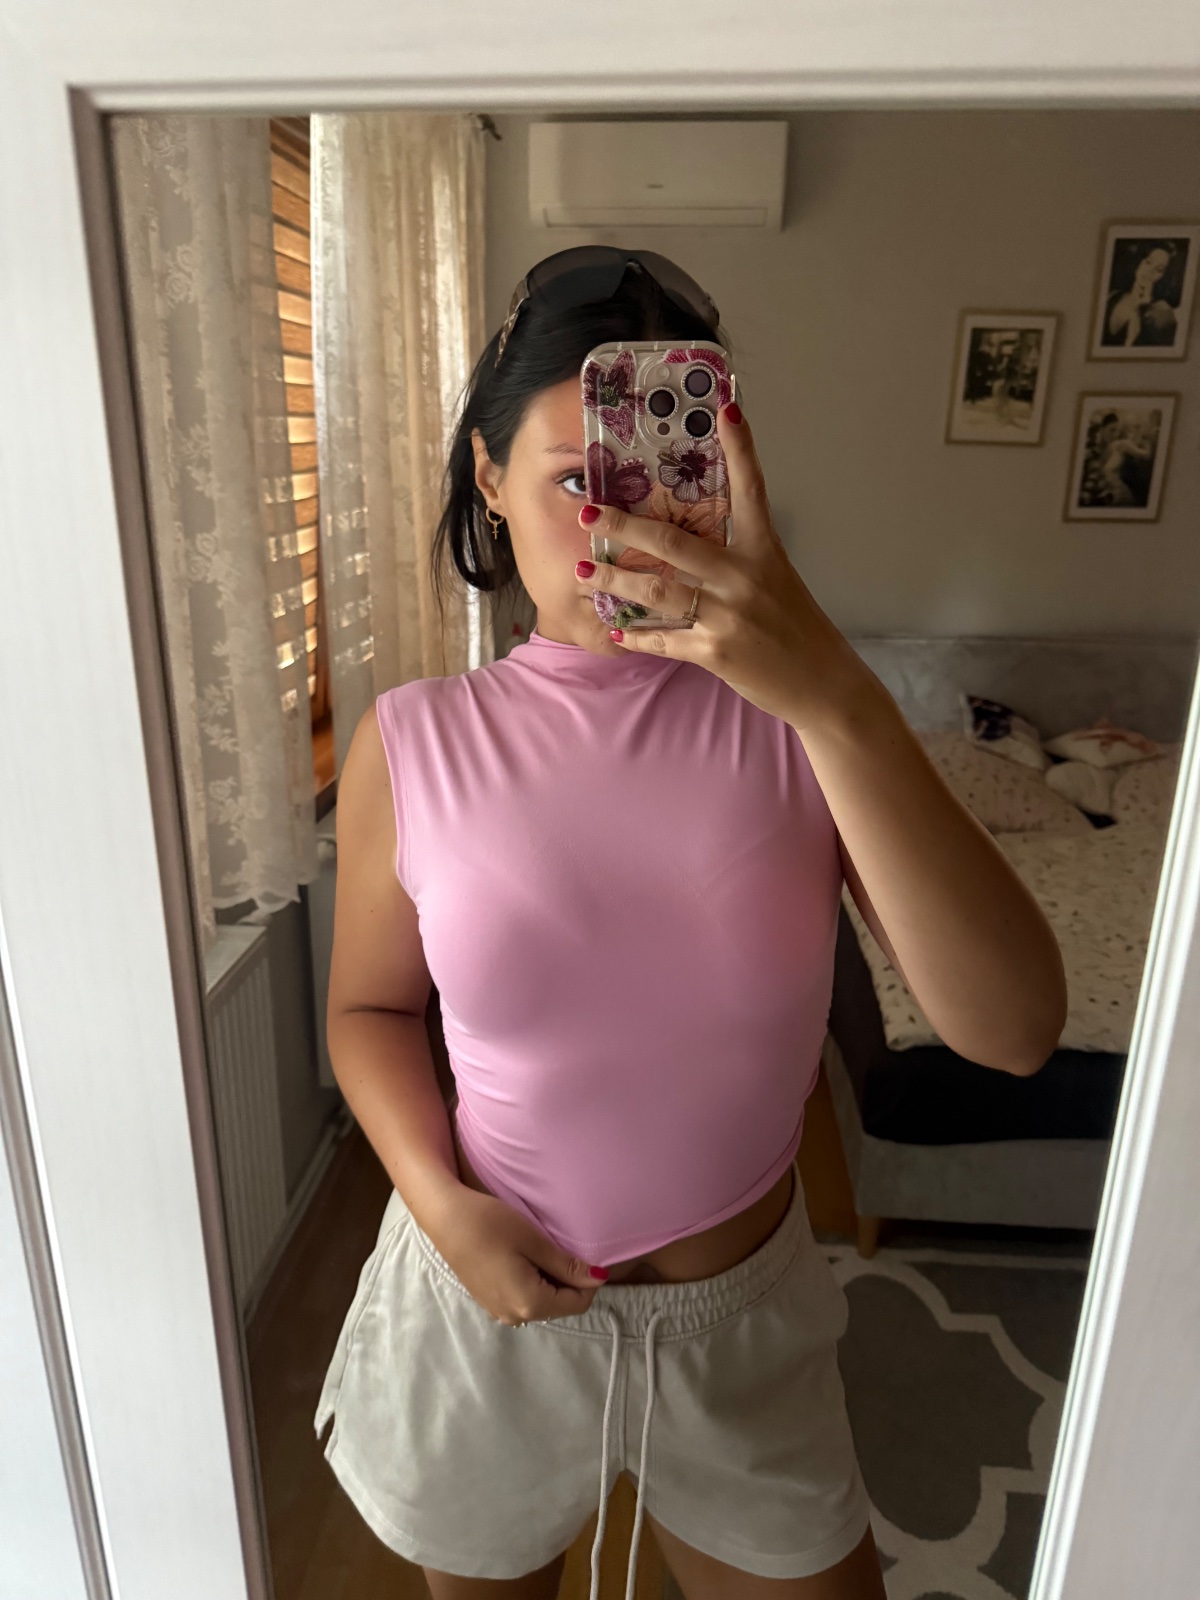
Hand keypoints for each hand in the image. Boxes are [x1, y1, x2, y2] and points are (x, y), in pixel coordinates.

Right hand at [429, 1184, 607, 1325]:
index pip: (577, 1304)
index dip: (588, 1280)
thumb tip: (600, 1278)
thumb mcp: (534, 1241)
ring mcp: (499, 1312)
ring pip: (542, 1302)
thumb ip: (567, 1266)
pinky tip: (522, 1256)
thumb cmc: (491, 1224)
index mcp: (530, 1304)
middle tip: (559, 1246)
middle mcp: (515, 1316)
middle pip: (559, 1305)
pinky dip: (533, 1281)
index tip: (584, 1252)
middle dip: (568, 1280)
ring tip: (540, 1249)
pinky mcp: (489, 1302)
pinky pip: (524, 1298)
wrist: (445, 1218)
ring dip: (550, 1280)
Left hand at [575, 404, 874, 733]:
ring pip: (657, 591)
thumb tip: (690, 541)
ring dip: (614, 582)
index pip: (752, 489)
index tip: (727, 408)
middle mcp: (745, 576)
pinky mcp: (716, 651)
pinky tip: (617, 632)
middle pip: (673, 542)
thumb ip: (739, 557)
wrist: (821, 683)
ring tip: (584, 573)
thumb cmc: (795, 627)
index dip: (741, 448)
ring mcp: (729, 614)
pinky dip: (639, 638)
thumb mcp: (776, 579)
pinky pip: (665, 641)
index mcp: (764, 550)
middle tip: (590, 513)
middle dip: (625, 527)